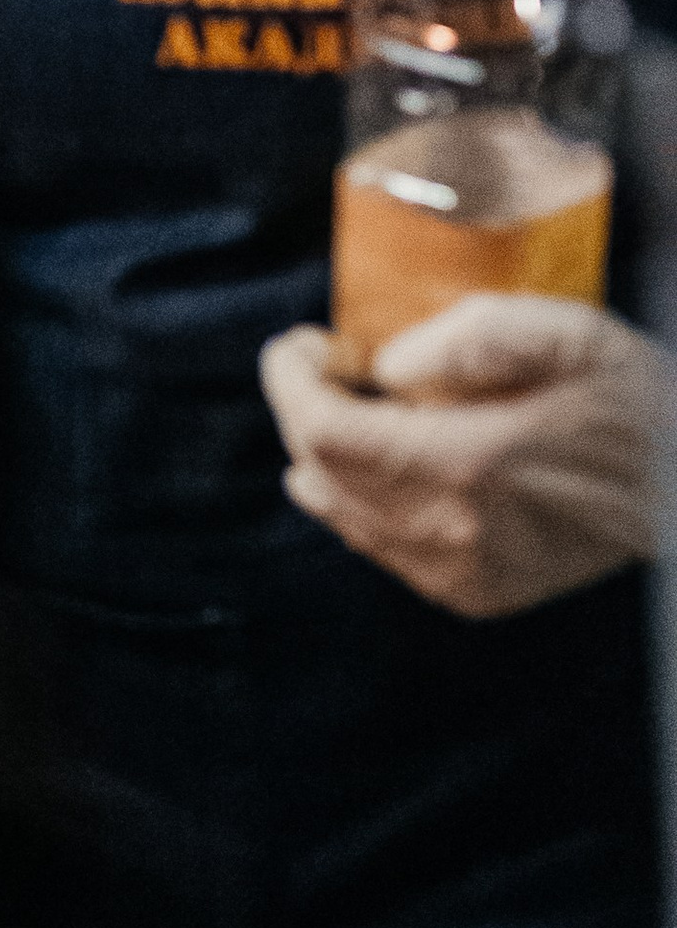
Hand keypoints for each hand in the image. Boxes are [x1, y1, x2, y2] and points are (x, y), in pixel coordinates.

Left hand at [261, 298, 666, 618]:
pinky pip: (382, 549)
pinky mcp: (474, 593)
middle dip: (304, 411)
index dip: (292, 383)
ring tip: (351, 409)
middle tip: (327, 367)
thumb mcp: (566, 334)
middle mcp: (453, 531)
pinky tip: (384, 468)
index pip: (326, 432)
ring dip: (326, 459)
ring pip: (342, 517)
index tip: (300, 344)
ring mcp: (461, 572)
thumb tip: (388, 367)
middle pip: (322, 473)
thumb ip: (468, 338)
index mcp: (469, 463)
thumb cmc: (636, 402)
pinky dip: (362, 503)